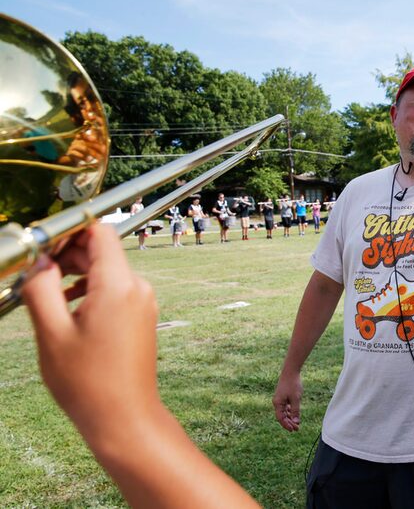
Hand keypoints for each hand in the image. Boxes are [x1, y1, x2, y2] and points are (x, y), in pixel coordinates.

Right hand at [20, 224, 160, 438]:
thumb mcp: (52, 332)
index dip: (69, 231)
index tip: (43, 244)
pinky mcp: (142, 315)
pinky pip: (115, 289)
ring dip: (76, 273)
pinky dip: (91, 289)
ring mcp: (143, 302)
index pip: (99, 232)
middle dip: (67, 254)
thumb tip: (39, 261)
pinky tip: (67, 308)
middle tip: (35, 271)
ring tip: (45, 292)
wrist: (126, 417)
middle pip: (102, 250)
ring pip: (107, 270)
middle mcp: (138, 287)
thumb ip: (41, 289)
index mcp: (119, 285)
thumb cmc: (89, 382)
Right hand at [272, 371, 301, 431]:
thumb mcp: (296, 399)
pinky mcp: (283, 396)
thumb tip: (296, 422)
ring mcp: (280, 399)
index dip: (286, 425)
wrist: (290, 371)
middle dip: (289, 423)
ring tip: (297, 423)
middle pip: (282, 416)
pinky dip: (290, 411)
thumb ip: (295, 411)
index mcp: (277, 403)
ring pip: (284, 412)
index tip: (293, 430)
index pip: (281, 418)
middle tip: (297, 428)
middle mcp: (277, 402)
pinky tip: (295, 415)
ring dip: (290, 418)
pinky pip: (285, 407)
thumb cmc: (293, 384)